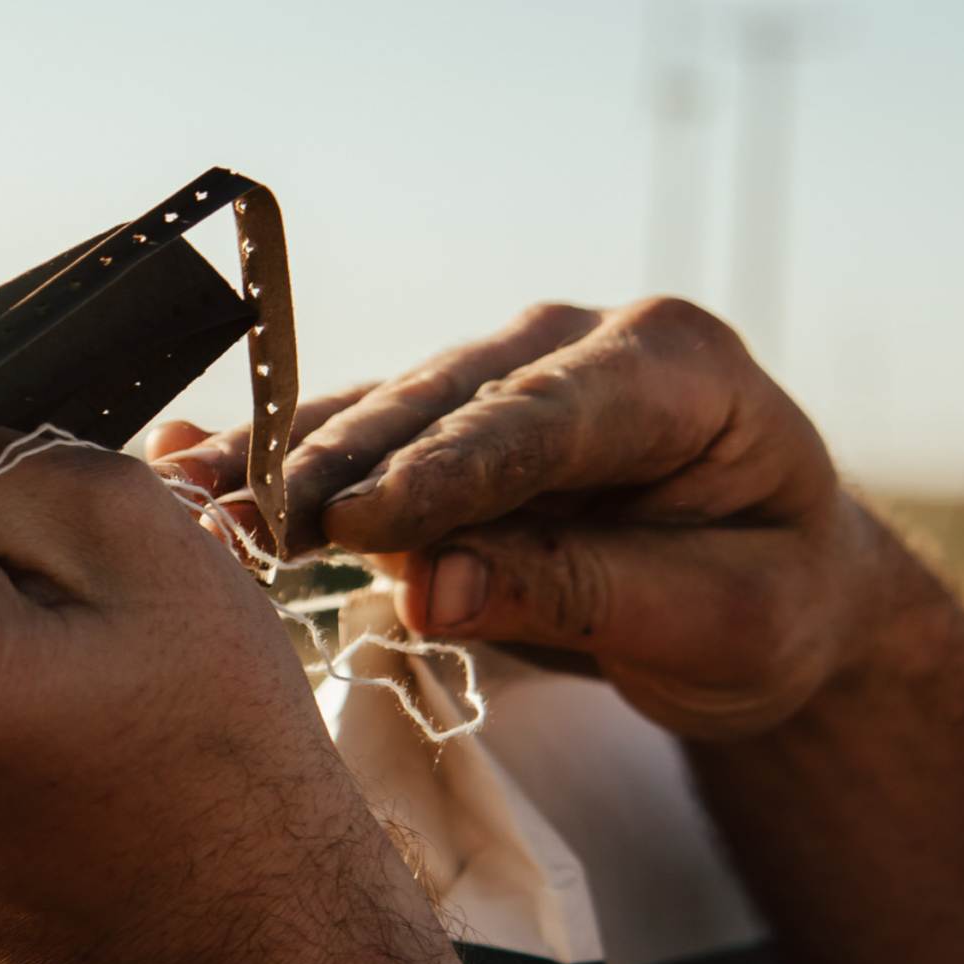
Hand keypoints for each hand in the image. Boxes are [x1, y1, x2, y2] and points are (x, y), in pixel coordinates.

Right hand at [151, 298, 865, 739]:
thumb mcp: (721, 620)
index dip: (449, 469)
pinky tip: (200, 472)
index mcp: (679, 366)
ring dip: (292, 464)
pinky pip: (366, 435)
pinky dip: (289, 461)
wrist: (771, 584)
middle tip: (245, 528)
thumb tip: (434, 585)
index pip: (547, 416)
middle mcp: (579, 342)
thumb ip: (588, 592)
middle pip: (447, 403)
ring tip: (192, 500)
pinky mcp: (455, 416)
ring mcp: (510, 370)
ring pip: (387, 413)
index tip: (362, 524)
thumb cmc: (768, 599)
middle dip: (344, 467)